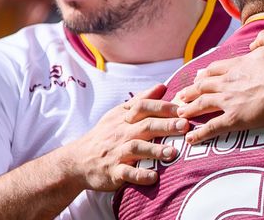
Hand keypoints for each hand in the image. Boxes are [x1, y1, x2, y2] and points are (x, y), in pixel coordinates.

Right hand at [63, 84, 188, 190]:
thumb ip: (141, 101)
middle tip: (185, 125)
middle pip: (145, 126)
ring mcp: (117, 153)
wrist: (77, 161)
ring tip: (173, 152)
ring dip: (155, 150)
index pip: (143, 107)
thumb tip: (162, 86)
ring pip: (136, 149)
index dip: (163, 107)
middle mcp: (121, 133)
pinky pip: (126, 174)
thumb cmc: (105, 135)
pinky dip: (140, 176)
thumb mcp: (118, 114)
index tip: (183, 108)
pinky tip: (154, 177)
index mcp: (124, 118)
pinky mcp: (113, 172)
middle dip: (166, 125)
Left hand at [176, 46, 263, 144]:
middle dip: (190, 91)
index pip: (214, 69)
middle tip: (181, 96)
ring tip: (180, 113)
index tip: (197, 78)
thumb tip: (252, 44)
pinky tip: (191, 138)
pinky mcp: (235, 118)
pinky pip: (212, 127)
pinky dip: (200, 134)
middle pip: (203, 86)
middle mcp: (229, 81)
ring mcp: (230, 100)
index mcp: (239, 65)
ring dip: (189, 109)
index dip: (204, 74)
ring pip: (202, 104)